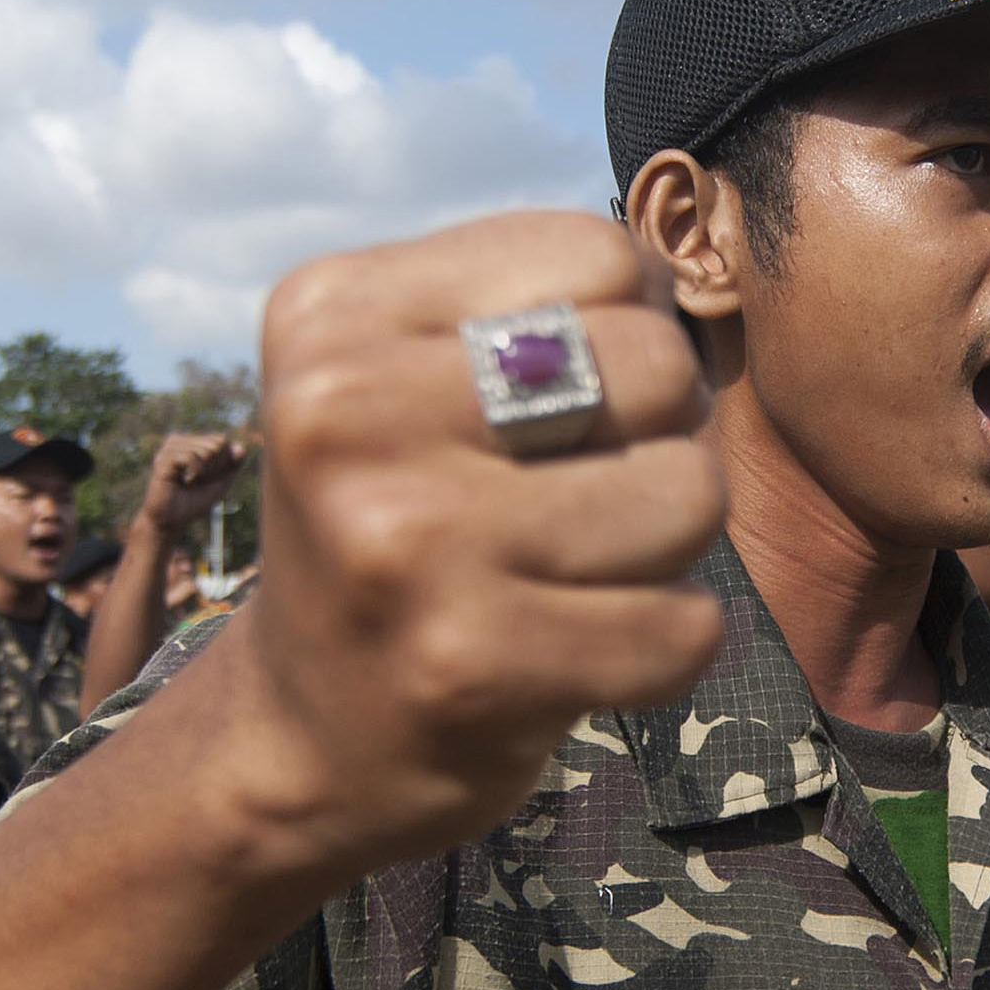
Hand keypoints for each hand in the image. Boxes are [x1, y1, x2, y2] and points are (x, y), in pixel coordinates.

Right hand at [138, 432, 251, 530]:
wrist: (172, 520)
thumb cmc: (195, 501)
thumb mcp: (221, 483)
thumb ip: (233, 465)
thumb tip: (241, 447)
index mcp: (190, 443)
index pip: (222, 441)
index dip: (223, 463)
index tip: (208, 478)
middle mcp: (179, 441)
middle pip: (217, 443)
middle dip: (215, 467)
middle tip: (199, 481)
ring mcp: (169, 448)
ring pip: (206, 450)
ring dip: (206, 472)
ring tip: (191, 482)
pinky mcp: (163, 459)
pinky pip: (191, 457)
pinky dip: (196, 471)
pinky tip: (186, 481)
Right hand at [215, 212, 722, 879]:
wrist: (300, 734)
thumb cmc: (396, 529)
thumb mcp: (400, 376)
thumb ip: (527, 304)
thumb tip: (678, 270)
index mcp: (328, 314)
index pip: (601, 255)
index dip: (625, 329)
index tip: (568, 403)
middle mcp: (345, 414)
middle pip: (658, 364)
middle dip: (657, 435)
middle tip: (580, 496)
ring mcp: (405, 541)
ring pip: (689, 494)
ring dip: (668, 546)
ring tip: (576, 571)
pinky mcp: (467, 663)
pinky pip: (684, 627)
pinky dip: (669, 643)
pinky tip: (585, 647)